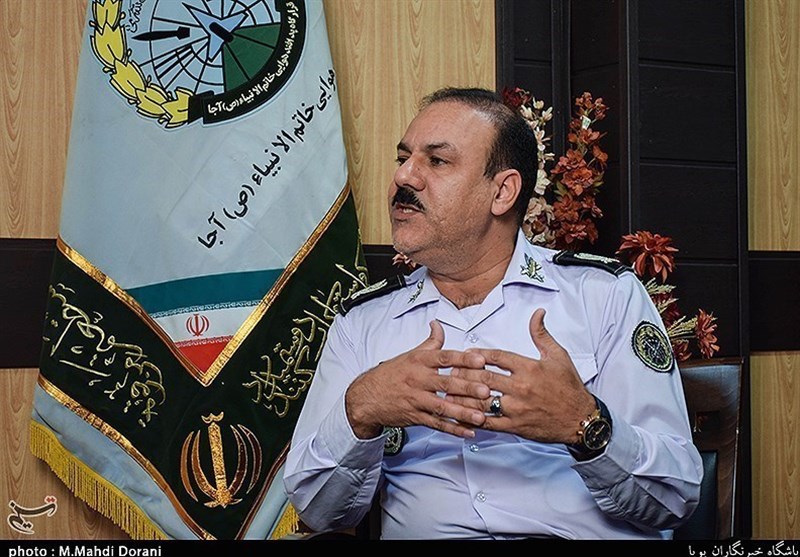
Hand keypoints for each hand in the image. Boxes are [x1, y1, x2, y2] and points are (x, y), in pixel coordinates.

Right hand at [345, 320, 490, 438]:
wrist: (366, 397)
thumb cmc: (391, 374)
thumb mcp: (409, 355)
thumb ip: (429, 342)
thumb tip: (438, 324)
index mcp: (419, 362)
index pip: (444, 358)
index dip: (462, 359)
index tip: (480, 360)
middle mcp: (418, 380)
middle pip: (445, 384)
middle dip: (467, 388)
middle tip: (486, 391)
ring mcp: (416, 400)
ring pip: (442, 407)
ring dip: (462, 413)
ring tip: (481, 416)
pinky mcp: (415, 417)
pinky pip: (436, 424)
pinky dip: (452, 429)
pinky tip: (468, 432)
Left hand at [449, 308, 595, 443]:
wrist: (581, 419)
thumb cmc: (569, 387)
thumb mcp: (558, 356)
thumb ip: (542, 334)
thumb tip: (537, 312)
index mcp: (529, 368)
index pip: (497, 357)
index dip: (478, 354)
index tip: (467, 353)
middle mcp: (521, 387)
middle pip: (484, 377)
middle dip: (465, 373)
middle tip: (452, 371)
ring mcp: (516, 408)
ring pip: (483, 400)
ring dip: (464, 396)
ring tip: (450, 392)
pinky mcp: (515, 426)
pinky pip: (489, 422)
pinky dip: (473, 418)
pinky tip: (462, 415)